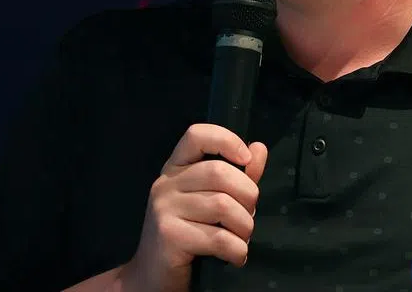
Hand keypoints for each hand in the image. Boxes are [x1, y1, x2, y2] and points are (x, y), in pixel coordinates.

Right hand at [118, 124, 267, 291]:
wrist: (152, 276)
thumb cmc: (188, 235)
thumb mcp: (212, 200)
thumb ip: (237, 175)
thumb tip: (259, 148)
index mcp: (176, 168)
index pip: (196, 135)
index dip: (226, 140)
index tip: (246, 159)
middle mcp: (166, 184)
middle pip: (219, 172)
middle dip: (247, 195)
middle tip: (249, 215)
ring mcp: (164, 209)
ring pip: (223, 206)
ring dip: (244, 227)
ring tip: (242, 239)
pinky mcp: (169, 235)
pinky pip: (218, 238)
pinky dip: (237, 250)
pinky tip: (236, 256)